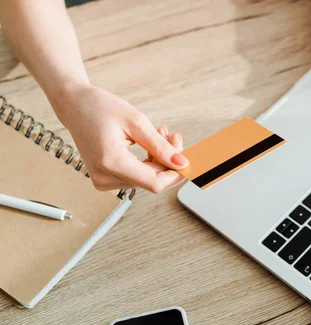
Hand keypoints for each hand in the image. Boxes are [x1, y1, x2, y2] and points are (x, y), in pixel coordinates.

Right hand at [51, 82, 187, 192]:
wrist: (74, 106)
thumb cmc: (101, 108)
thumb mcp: (136, 122)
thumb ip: (160, 146)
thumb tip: (182, 163)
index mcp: (111, 162)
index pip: (154, 183)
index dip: (175, 174)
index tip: (187, 159)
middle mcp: (104, 177)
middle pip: (152, 180)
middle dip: (168, 161)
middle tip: (174, 136)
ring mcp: (103, 180)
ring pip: (146, 179)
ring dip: (158, 159)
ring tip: (159, 133)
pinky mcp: (104, 178)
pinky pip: (135, 176)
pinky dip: (147, 162)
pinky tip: (149, 144)